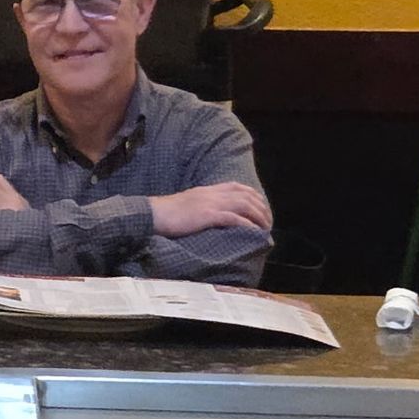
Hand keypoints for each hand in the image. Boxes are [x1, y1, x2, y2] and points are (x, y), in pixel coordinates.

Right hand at [150, 183, 272, 237]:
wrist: (150, 215)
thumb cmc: (163, 214)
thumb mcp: (185, 204)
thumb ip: (199, 205)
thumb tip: (207, 215)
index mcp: (206, 190)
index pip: (237, 187)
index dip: (252, 196)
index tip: (260, 207)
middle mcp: (211, 193)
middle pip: (245, 195)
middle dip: (261, 207)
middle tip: (267, 221)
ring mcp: (210, 203)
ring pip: (244, 205)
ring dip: (258, 216)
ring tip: (265, 227)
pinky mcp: (207, 215)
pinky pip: (233, 218)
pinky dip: (247, 224)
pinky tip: (253, 231)